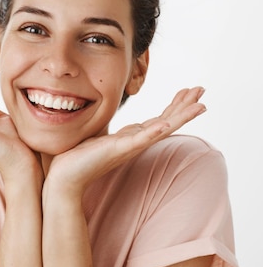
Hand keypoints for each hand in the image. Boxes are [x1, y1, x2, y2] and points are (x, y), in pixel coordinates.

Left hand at [44, 87, 206, 196]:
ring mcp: (128, 147)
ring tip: (200, 105)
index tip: (187, 90)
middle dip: (184, 105)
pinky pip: (140, 140)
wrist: (64, 178)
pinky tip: (166, 124)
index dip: (174, 105)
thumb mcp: (97, 137)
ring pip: (161, 128)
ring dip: (180, 116)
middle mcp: (134, 143)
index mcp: (130, 139)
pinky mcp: (118, 150)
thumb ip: (108, 131)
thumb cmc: (77, 159)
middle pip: (166, 121)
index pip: (158, 119)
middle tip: (202, 89)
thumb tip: (105, 118)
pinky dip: (154, 132)